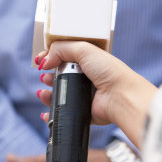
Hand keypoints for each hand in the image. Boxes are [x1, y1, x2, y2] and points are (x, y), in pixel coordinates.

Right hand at [35, 42, 155, 147]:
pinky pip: (64, 111)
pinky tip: (46, 111)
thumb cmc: (109, 71)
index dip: (51, 57)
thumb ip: (60, 49)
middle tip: (43, 75)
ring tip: (42, 92)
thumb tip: (44, 61)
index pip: (64, 56)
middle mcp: (86, 77)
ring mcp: (84, 95)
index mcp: (88, 61)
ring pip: (59, 94)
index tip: (40, 60)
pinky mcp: (83, 111)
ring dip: (47, 93)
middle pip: (59, 75)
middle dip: (47, 75)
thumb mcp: (84, 49)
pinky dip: (52, 112)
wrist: (121, 97)